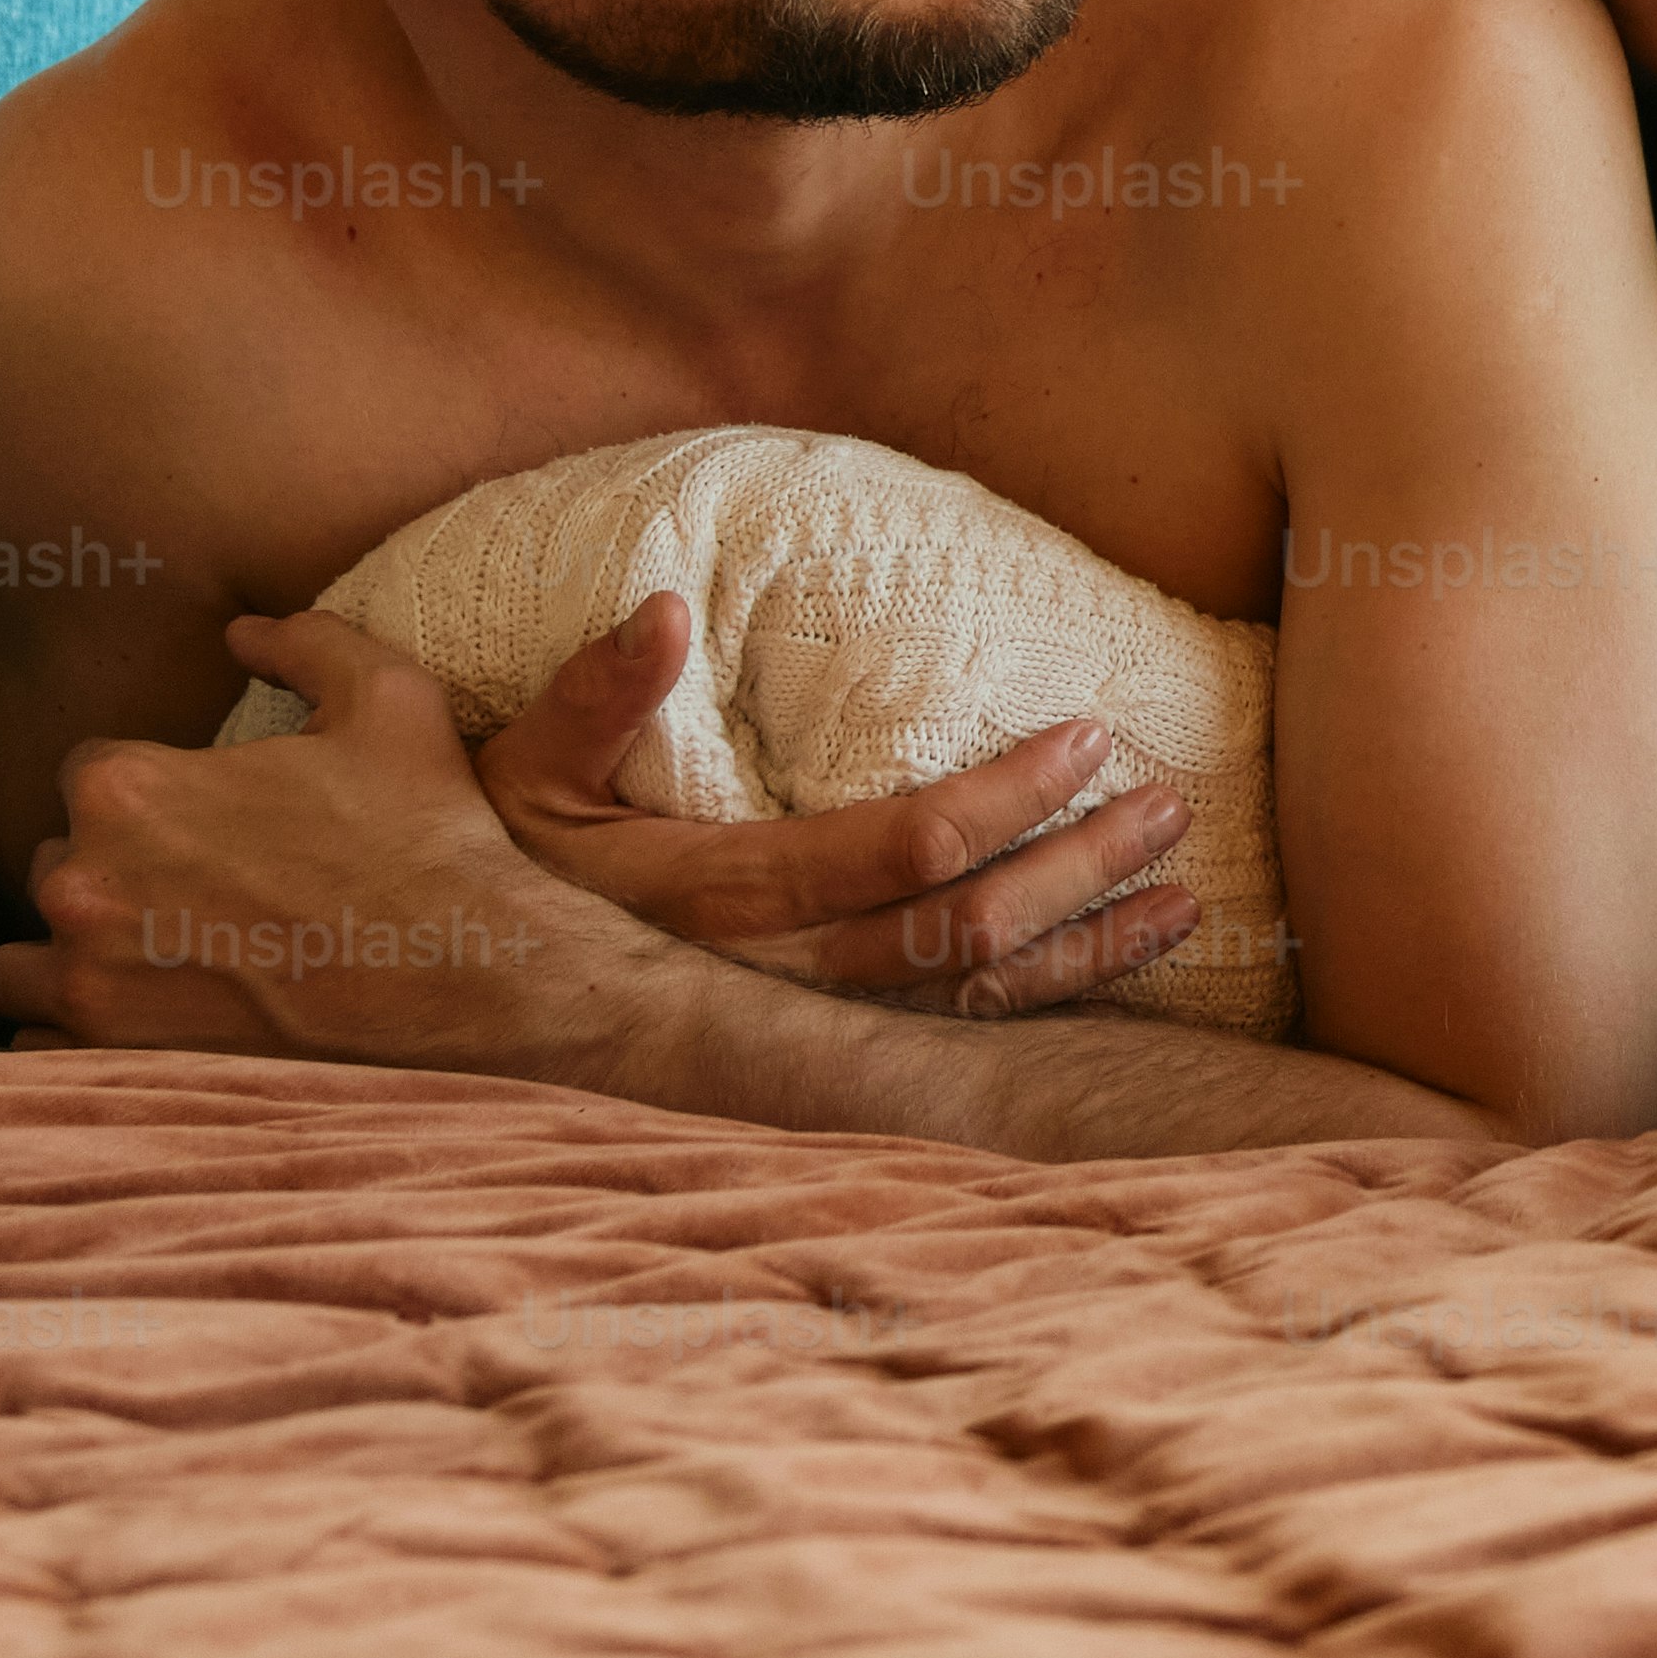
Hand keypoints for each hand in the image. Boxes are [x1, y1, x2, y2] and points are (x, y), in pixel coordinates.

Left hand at [0, 609, 682, 1075]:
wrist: (472, 983)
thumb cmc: (428, 839)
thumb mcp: (389, 701)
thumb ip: (304, 642)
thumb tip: (242, 630)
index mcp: (129, 790)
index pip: (86, 775)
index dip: (150, 792)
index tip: (205, 819)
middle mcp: (84, 888)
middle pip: (54, 866)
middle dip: (111, 875)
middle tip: (197, 893)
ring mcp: (88, 987)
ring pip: (20, 966)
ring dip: (71, 958)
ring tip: (152, 962)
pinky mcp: (110, 1064)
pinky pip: (41, 1047)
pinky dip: (82, 1038)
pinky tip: (157, 1021)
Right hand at [463, 588, 1209, 1018]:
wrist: (471, 987)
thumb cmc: (510, 850)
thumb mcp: (520, 764)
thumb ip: (597, 691)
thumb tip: (667, 606)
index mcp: (722, 898)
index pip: (903, 847)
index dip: (1006, 797)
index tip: (1088, 736)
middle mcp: (780, 980)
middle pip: (964, 930)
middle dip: (1078, 869)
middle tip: (1169, 802)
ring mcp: (810, 1027)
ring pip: (977, 997)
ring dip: (1087, 941)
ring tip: (1185, 889)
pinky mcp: (834, 1051)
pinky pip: (964, 1037)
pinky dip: (1058, 1000)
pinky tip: (1129, 961)